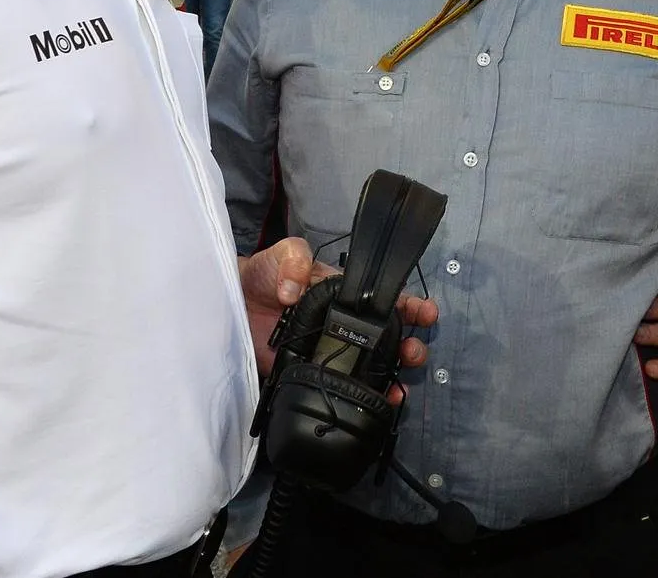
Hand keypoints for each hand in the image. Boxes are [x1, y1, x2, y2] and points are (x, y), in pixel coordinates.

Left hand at [239, 237, 439, 401]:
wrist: (232, 306)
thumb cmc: (263, 276)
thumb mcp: (280, 255)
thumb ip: (293, 259)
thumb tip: (294, 291)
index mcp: (344, 294)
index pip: (383, 299)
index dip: (408, 305)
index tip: (425, 313)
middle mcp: (343, 325)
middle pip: (387, 337)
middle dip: (409, 343)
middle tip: (414, 351)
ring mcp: (330, 353)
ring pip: (372, 366)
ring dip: (394, 373)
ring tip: (402, 381)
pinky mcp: (312, 376)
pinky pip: (342, 389)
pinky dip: (366, 396)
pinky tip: (380, 401)